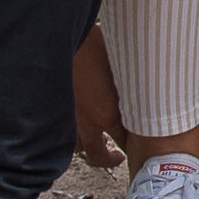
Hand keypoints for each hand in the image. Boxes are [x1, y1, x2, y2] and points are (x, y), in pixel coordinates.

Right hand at [69, 27, 125, 169]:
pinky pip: (62, 133)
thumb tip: (144, 96)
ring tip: (95, 140)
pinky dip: (70, 135)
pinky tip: (76, 126)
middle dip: (109, 160)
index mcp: (109, 113)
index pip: (125, 142)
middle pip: (99, 156)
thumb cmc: (97, 46)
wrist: (64, 37)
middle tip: (117, 157)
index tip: (139, 147)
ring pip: (78, 147)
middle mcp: (87, 122)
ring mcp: (68, 118)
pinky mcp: (55, 111)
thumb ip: (132, 90)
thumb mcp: (124, 70)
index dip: (133, 147)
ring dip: (88, 146)